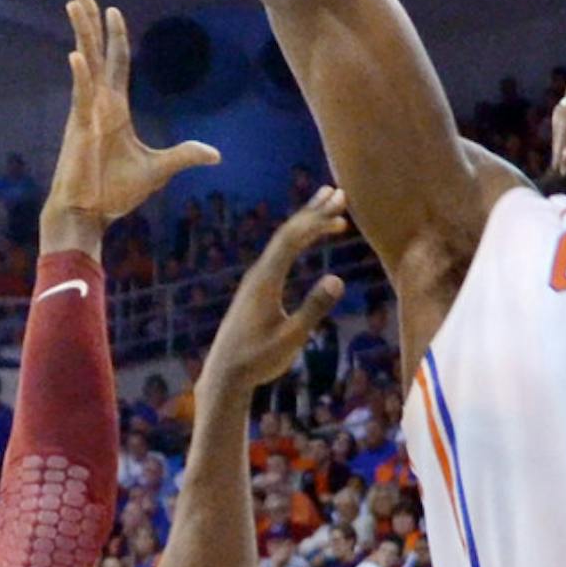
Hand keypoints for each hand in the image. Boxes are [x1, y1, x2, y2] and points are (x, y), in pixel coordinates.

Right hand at [44, 0, 219, 237]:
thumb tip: (215, 154)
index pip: (117, 64)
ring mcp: (86, 113)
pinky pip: (80, 96)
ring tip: (74, 4)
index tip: (113, 10)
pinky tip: (78, 56)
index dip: (116, 37)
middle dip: (90, 21)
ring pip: (85, 64)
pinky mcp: (79, 129)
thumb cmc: (115, 193)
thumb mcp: (159, 170)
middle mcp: (98, 104)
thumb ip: (184, 155)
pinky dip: (80, 77)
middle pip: (96, 53)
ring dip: (81, 34)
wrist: (90, 214)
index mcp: (115, 110)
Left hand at [200, 187, 346, 391]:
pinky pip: (280, 254)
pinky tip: (308, 238)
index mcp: (266, 281)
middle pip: (287, 233)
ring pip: (283, 242)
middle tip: (338, 192)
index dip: (317, 220)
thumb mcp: (290, 338)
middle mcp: (259, 274)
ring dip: (306, 222)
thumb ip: (313, 308)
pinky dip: (299, 240)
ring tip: (327, 205)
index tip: (340, 206)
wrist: (225, 374)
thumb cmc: (258, 360)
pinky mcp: (257, 290)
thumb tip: (337, 279)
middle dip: (313, 211)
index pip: (293, 240)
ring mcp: (257, 280)